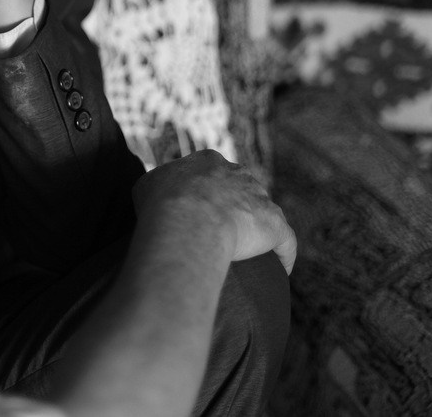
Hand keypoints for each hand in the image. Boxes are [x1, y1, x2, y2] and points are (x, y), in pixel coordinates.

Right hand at [133, 150, 296, 274]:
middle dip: (237, 209)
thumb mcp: (146, 186)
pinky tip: (279, 271)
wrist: (187, 220)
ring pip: (265, 213)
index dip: (209, 193)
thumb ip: (157, 185)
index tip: (201, 213)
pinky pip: (285, 240)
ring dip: (259, 232)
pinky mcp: (274, 224)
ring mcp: (259, 198)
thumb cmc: (161, 204)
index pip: (215, 173)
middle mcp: (238, 174)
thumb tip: (156, 194)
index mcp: (209, 162)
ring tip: (250, 256)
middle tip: (222, 236)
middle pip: (243, 190)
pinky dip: (283, 254)